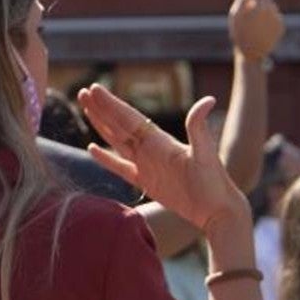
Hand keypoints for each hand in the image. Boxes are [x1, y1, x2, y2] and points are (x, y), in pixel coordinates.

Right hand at [77, 85, 248, 233]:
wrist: (217, 210)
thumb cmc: (214, 183)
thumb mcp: (206, 154)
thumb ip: (199, 128)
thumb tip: (208, 100)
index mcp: (159, 140)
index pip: (128, 118)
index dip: (110, 104)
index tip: (94, 89)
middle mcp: (150, 148)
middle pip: (118, 125)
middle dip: (100, 109)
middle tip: (82, 92)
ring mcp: (146, 164)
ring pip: (116, 141)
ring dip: (100, 126)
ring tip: (85, 110)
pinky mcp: (145, 182)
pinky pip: (120, 167)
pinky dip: (105, 158)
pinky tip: (92, 148)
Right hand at [229, 0, 282, 60]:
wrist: (253, 55)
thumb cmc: (239, 36)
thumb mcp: (234, 17)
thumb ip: (241, 2)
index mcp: (255, 5)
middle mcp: (269, 8)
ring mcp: (276, 16)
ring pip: (269, 4)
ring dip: (262, 6)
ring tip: (253, 21)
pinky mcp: (281, 24)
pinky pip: (274, 15)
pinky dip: (267, 17)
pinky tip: (260, 28)